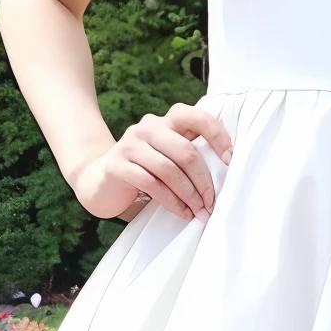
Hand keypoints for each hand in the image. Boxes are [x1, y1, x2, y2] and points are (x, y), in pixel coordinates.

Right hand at [73, 103, 232, 223]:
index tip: (229, 160)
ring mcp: (130, 144)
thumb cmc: (146, 170)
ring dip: (189, 195)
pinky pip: (151, 184)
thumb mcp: (169, 156)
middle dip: (204, 180)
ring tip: (199, 212)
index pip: (197, 117)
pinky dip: (171, 201)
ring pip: (169, 169)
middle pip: (185, 151)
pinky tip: (182, 213)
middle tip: (212, 203)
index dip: (217, 136)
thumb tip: (228, 164)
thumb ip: (190, 153)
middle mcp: (148, 127)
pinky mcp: (117, 165)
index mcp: (166, 121)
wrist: (100, 181)